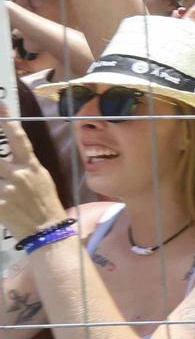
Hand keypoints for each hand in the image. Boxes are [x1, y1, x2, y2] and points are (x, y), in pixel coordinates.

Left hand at [0, 122, 66, 239]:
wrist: (46, 231)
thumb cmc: (45, 203)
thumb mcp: (41, 179)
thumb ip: (24, 166)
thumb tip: (8, 156)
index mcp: (32, 166)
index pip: (18, 138)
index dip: (7, 122)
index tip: (1, 108)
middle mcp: (19, 175)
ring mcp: (8, 189)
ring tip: (3, 186)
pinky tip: (0, 202)